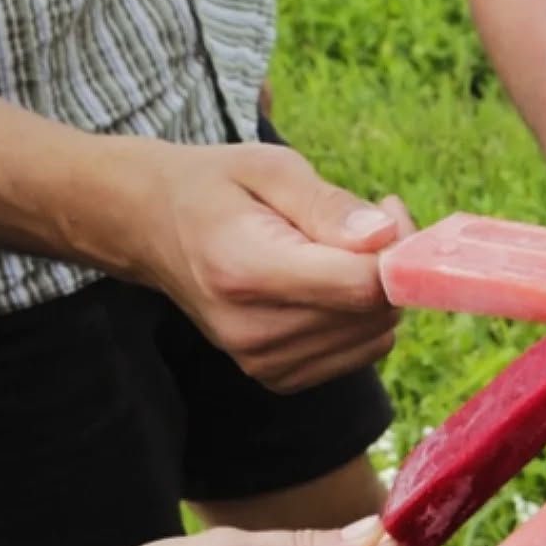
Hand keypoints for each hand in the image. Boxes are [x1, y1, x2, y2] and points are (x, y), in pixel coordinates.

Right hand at [122, 138, 415, 391]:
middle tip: (373, 218)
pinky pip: (359, 354)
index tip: (389, 211)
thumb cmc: (215, 188)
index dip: (396, 252)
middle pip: (373, 314)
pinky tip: (334, 282)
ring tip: (344, 248)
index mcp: (246, 271)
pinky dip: (361, 318)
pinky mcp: (276, 377)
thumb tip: (386, 237)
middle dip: (391, 266)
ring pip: (374, 337)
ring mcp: (262, 362)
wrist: (149, 227)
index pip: (360, 286)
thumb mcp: (270, 168)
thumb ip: (329, 205)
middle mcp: (253, 330)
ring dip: (378, 293)